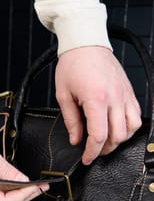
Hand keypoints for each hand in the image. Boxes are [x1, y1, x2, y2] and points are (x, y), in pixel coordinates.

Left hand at [55, 46, 141, 164]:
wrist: (86, 42)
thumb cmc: (73, 65)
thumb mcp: (64, 95)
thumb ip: (71, 121)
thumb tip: (76, 140)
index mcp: (96, 99)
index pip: (99, 136)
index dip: (92, 152)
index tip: (86, 158)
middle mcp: (115, 97)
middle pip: (117, 136)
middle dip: (105, 149)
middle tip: (94, 150)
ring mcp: (125, 94)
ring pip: (132, 128)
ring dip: (119, 139)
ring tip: (106, 141)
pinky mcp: (129, 91)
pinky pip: (137, 115)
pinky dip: (129, 126)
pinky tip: (118, 127)